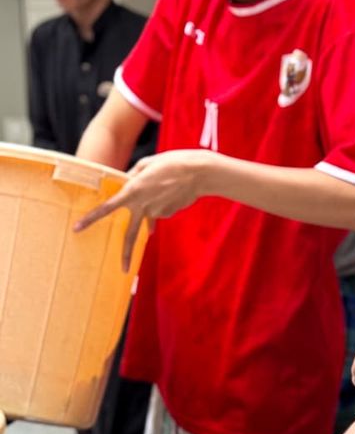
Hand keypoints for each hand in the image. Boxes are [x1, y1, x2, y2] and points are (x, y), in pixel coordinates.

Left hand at [74, 149, 216, 270]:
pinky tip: (172, 191)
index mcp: (132, 191)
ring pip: (147, 216)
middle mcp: (142, 205)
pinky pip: (159, 210)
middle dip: (126, 253)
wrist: (199, 173)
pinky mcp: (168, 213)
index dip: (90, 218)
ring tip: (165, 187)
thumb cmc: (171, 163)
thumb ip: (133, 177)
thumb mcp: (146, 164)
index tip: (76, 228)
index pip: (106, 208)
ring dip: (150, 209)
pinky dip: (162, 202)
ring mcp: (156, 212)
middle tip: (123, 270)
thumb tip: (129, 186)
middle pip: (131, 234)